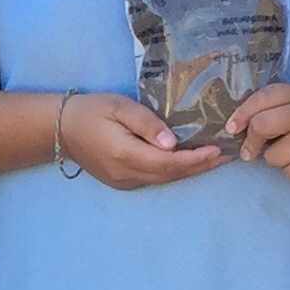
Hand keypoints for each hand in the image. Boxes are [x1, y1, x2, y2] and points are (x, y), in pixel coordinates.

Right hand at [64, 91, 224, 190]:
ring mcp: (124, 181)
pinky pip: (154, 179)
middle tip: (228, 156)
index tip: (218, 149)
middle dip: (200, 166)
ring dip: (190, 171)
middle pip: (171, 175)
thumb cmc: (91, 111)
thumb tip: (173, 143)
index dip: (196, 158)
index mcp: (127, 155)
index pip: (170, 162)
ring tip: (215, 160)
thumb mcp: (120, 108)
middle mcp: (127, 174)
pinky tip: (187, 163)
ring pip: (164, 179)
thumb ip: (147, 124)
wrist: (61, 129)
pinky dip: (174, 172)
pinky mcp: (122, 181)